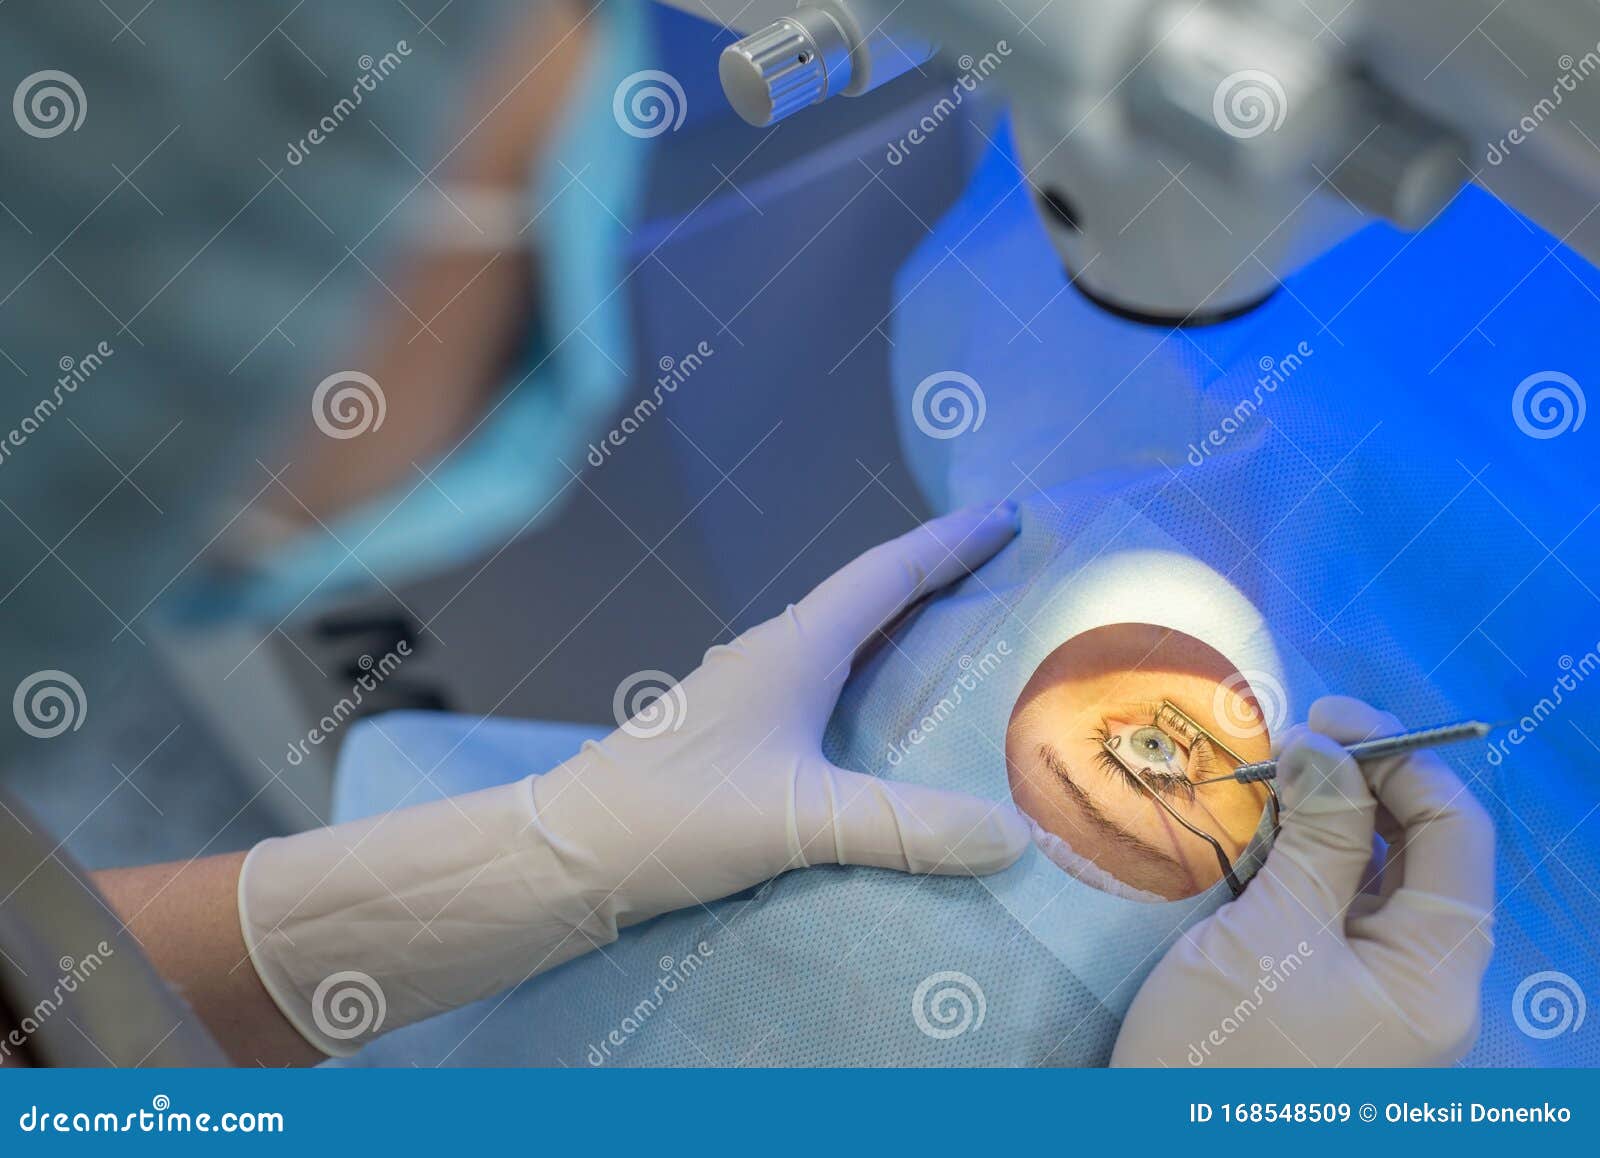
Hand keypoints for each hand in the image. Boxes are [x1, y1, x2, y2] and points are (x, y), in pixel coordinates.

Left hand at [240, 503, 1029, 1054]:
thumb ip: (905, 827)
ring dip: (901, 634)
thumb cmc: (673, 816)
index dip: (950, 543)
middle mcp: (772, 656)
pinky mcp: (735, 737)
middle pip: (870, 599)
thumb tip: (1013, 835)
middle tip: (1006, 579)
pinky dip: (869, 686)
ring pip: (843, 645)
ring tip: (965, 650)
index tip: (1007, 516)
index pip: (887, 573)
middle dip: (938, 581)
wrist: (568, 854)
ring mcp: (748, 694)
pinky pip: (823, 689)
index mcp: (793, 649)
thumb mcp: (799, 820)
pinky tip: (886, 730)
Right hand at [1111, 696, 1494, 1067]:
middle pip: (1418, 851)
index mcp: (1436, 976)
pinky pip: (1331, 911)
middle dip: (1359, 782)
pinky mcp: (1324, 997)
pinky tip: (1255, 834)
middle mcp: (1420, 984)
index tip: (1325, 718)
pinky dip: (1299, 862)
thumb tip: (1327, 747)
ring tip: (1264, 777)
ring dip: (1324, 818)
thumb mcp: (1270, 936)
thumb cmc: (1222, 1060)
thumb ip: (1316, 837)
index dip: (1401, 759)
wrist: (1157, 1156)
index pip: (1455, 834)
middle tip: (1288, 738)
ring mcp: (1373, 994)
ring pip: (1371, 877)